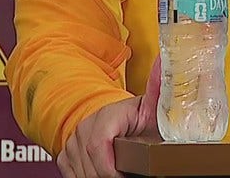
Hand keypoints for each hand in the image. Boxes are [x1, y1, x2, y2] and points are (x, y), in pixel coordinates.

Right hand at [57, 54, 161, 177]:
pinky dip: (87, 177)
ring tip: (119, 171)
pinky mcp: (66, 154)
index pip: (97, 145)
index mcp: (105, 115)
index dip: (109, 167)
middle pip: (90, 164)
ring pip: (81, 172)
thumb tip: (163, 63)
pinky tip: (103, 171)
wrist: (123, 122)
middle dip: (108, 175)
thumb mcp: (153, 107)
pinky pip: (72, 175)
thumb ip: (158, 88)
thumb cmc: (140, 119)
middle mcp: (85, 126)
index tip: (121, 175)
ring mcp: (73, 141)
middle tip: (126, 173)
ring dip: (98, 176)